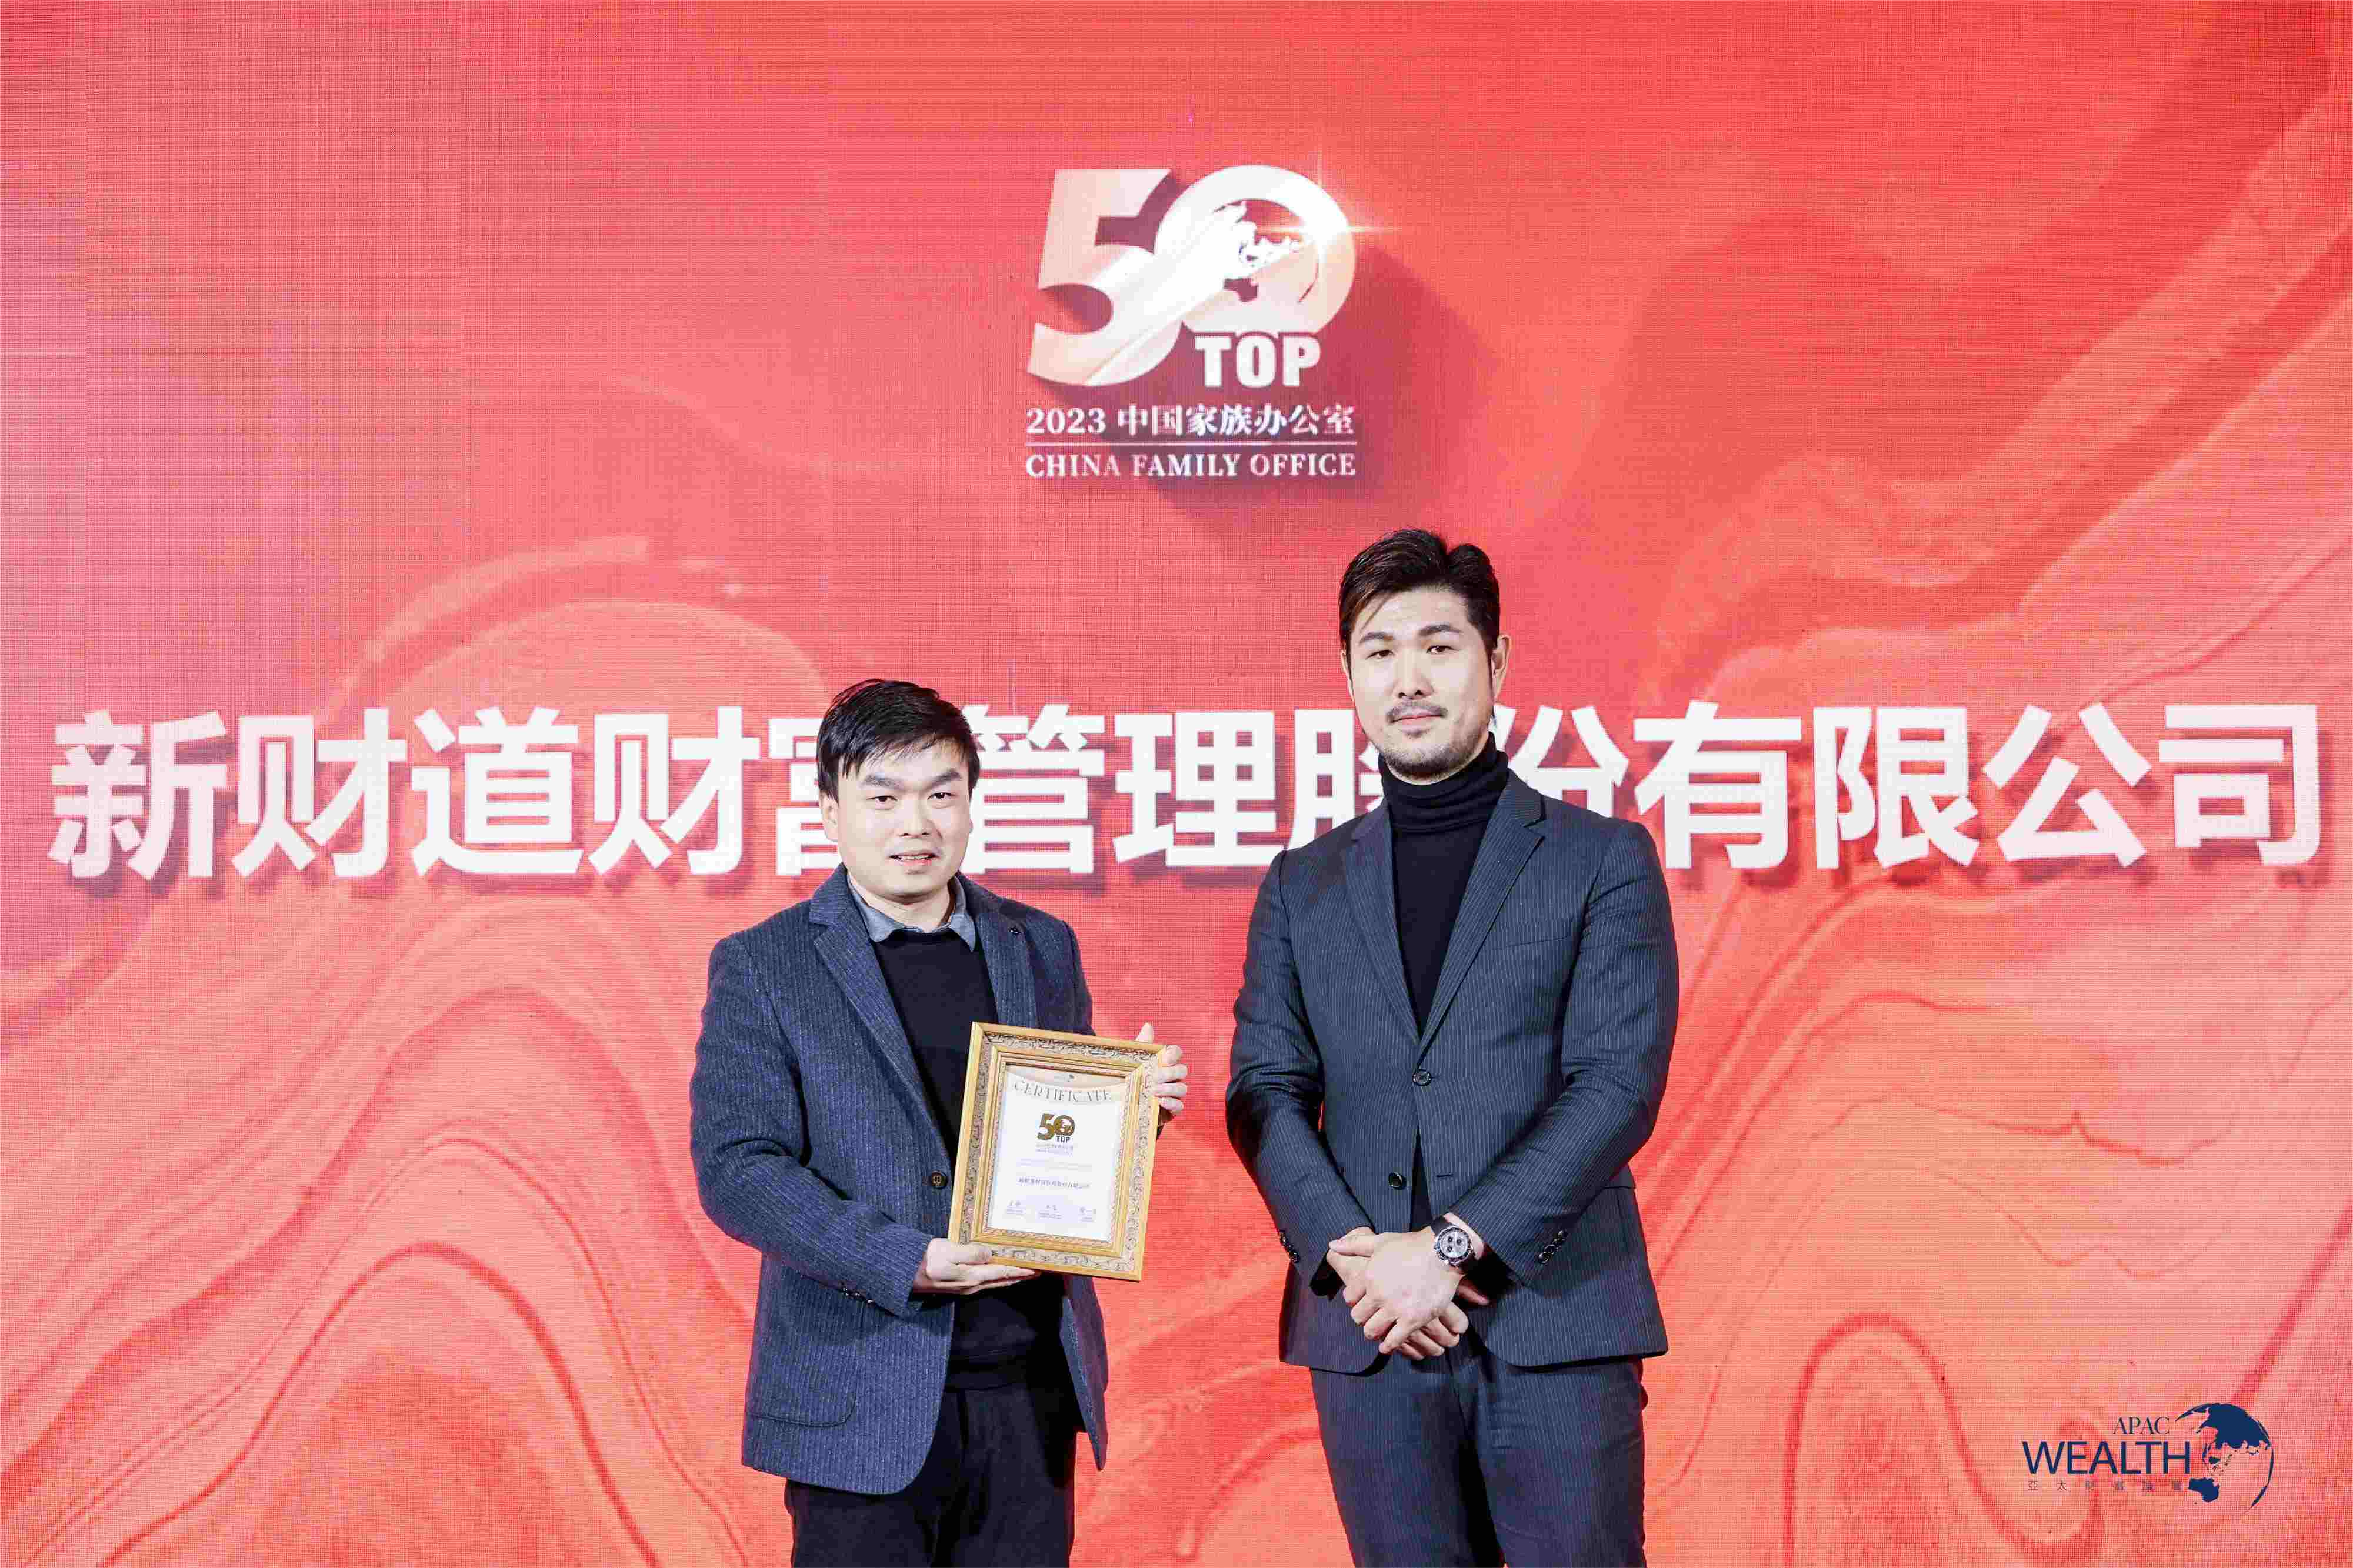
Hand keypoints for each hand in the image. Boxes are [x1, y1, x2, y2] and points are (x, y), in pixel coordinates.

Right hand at [912, 1239, 1036, 1295]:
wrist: (902, 1274)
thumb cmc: (924, 1259)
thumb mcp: (947, 1251)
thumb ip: (970, 1253)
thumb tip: (990, 1254)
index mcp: (971, 1276)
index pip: (1003, 1273)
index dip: (1021, 1270)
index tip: (1037, 1268)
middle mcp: (972, 1285)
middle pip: (1002, 1280)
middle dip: (1021, 1275)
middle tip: (1038, 1270)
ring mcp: (965, 1287)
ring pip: (995, 1282)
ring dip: (1011, 1277)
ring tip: (1025, 1272)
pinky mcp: (959, 1285)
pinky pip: (986, 1282)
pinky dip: (999, 1277)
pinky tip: (1000, 1273)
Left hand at [1136, 1025, 1187, 1122]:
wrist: (1121, 1102)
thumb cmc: (1130, 1078)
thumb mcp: (1133, 1061)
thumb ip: (1142, 1044)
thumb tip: (1148, 1026)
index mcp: (1164, 1062)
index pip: (1176, 1053)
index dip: (1173, 1054)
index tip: (1164, 1059)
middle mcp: (1172, 1077)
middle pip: (1182, 1070)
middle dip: (1170, 1073)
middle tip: (1154, 1077)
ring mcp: (1173, 1093)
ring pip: (1183, 1089)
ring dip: (1169, 1089)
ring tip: (1153, 1090)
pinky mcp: (1171, 1109)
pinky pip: (1180, 1106)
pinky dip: (1172, 1103)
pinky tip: (1160, 1102)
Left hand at [1332, 1228, 1491, 1353]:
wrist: (1442, 1253)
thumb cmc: (1411, 1245)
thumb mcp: (1380, 1241)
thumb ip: (1354, 1245)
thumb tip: (1332, 1245)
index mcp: (1369, 1276)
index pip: (1349, 1297)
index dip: (1354, 1300)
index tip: (1360, 1302)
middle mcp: (1378, 1294)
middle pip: (1358, 1316)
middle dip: (1362, 1317)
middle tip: (1368, 1317)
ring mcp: (1395, 1309)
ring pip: (1372, 1331)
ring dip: (1372, 1332)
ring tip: (1377, 1332)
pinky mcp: (1412, 1320)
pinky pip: (1393, 1340)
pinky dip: (1388, 1346)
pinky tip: (1387, 1345)